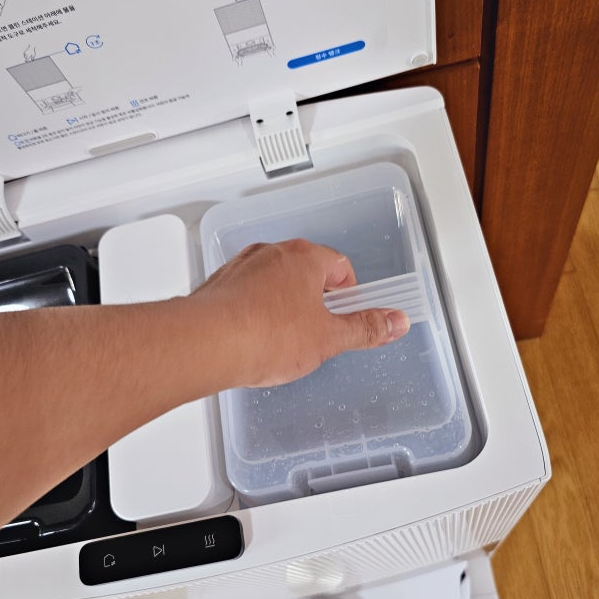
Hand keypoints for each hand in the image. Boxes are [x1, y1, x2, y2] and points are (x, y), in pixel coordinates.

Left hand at [190, 239, 410, 386]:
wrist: (204, 344)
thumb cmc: (263, 335)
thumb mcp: (327, 339)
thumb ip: (365, 329)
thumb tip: (395, 322)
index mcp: (304, 257)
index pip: (340, 266)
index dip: (349, 294)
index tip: (348, 316)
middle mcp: (270, 254)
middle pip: (306, 272)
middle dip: (315, 302)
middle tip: (317, 333)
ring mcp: (240, 268)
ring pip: (273, 283)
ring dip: (283, 307)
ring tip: (282, 342)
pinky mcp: (218, 287)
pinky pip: (245, 295)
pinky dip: (254, 313)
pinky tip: (254, 341)